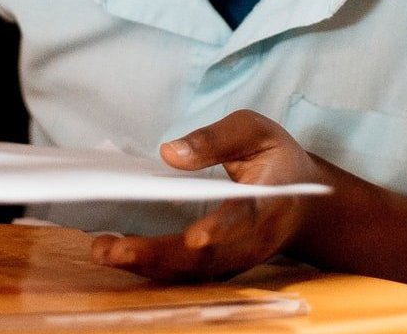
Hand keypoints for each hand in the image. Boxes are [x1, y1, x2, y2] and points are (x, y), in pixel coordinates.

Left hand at [91, 110, 320, 282]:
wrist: (303, 203)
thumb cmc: (276, 160)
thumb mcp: (256, 131)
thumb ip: (216, 139)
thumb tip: (170, 153)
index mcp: (269, 200)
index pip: (246, 217)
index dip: (222, 229)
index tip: (195, 237)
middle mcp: (252, 239)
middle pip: (207, 257)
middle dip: (158, 255)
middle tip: (110, 247)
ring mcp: (236, 260)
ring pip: (191, 273)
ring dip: (146, 265)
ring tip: (103, 250)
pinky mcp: (220, 268)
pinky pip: (185, 275)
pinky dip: (151, 269)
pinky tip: (118, 256)